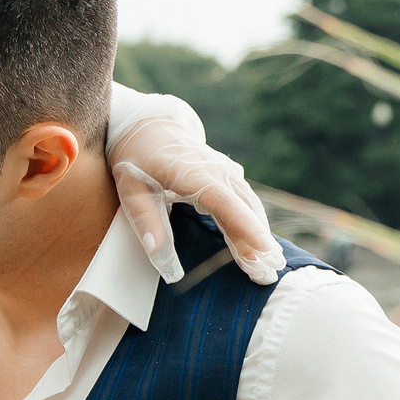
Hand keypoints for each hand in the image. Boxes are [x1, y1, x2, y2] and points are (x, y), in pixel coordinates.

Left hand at [108, 115, 284, 285]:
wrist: (149, 125)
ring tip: (268, 267)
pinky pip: (245, 202)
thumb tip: (157, 253)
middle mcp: (216, 171)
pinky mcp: (227, 176)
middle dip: (258, 242)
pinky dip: (254, 224)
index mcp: (193, 173)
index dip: (245, 227)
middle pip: (244, 209)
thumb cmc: (137, 158)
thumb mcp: (131, 189)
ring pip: (249, 206)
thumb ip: (146, 221)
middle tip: (268, 274)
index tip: (263, 249)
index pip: (225, 203)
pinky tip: (260, 246)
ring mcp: (225, 171)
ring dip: (260, 235)